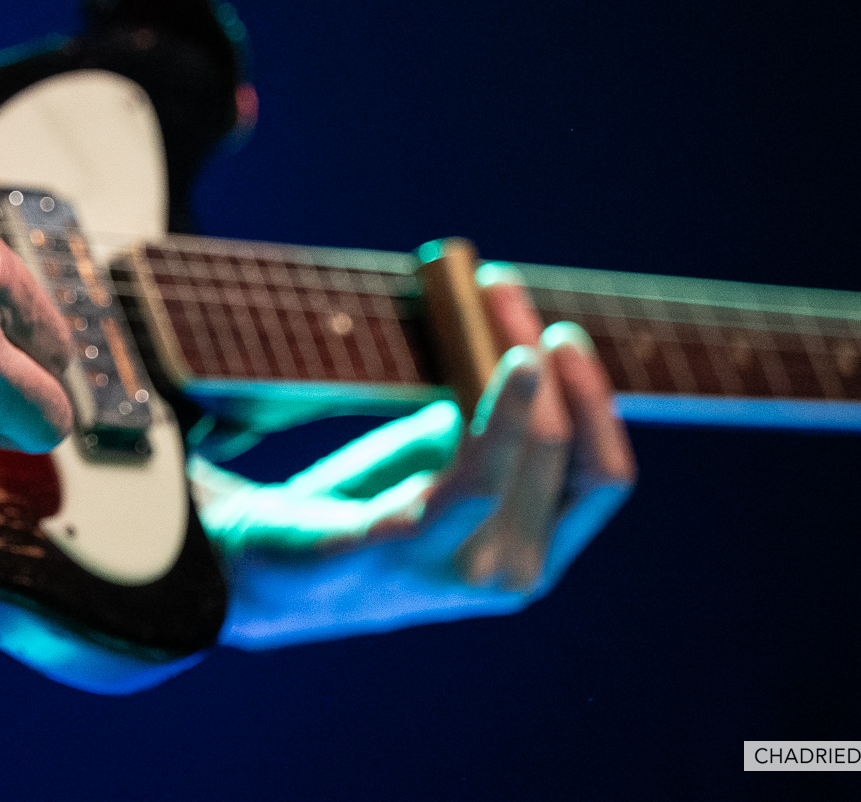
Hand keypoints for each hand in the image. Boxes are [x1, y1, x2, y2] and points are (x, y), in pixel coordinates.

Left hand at [193, 264, 635, 646]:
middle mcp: (511, 574)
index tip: (562, 330)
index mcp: (531, 554)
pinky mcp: (403, 548)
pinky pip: (477, 476)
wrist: (257, 563)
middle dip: (546, 354)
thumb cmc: (358, 505)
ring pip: (533, 451)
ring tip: (489, 293)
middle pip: (566, 448)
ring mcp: (461, 571)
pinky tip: (510, 362)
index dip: (594, 398)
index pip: (603, 476)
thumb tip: (512, 336)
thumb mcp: (441, 460)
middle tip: (501, 285)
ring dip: (516, 354)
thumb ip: (488, 420)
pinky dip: (505, 412)